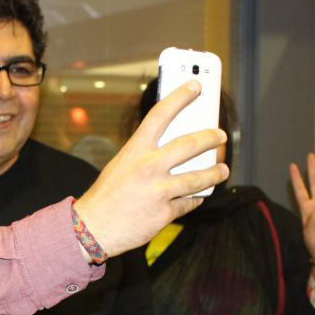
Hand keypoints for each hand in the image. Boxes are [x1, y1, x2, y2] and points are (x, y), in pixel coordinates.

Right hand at [74, 82, 227, 257]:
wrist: (92, 229)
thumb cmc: (107, 194)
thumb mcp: (122, 164)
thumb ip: (146, 154)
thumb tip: (177, 149)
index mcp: (135, 150)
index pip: (161, 114)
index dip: (180, 96)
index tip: (196, 86)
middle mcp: (149, 167)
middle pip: (190, 144)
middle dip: (211, 138)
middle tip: (221, 136)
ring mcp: (158, 191)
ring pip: (198, 178)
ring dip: (215, 172)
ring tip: (223, 170)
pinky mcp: (164, 214)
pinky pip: (189, 203)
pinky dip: (195, 198)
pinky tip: (199, 196)